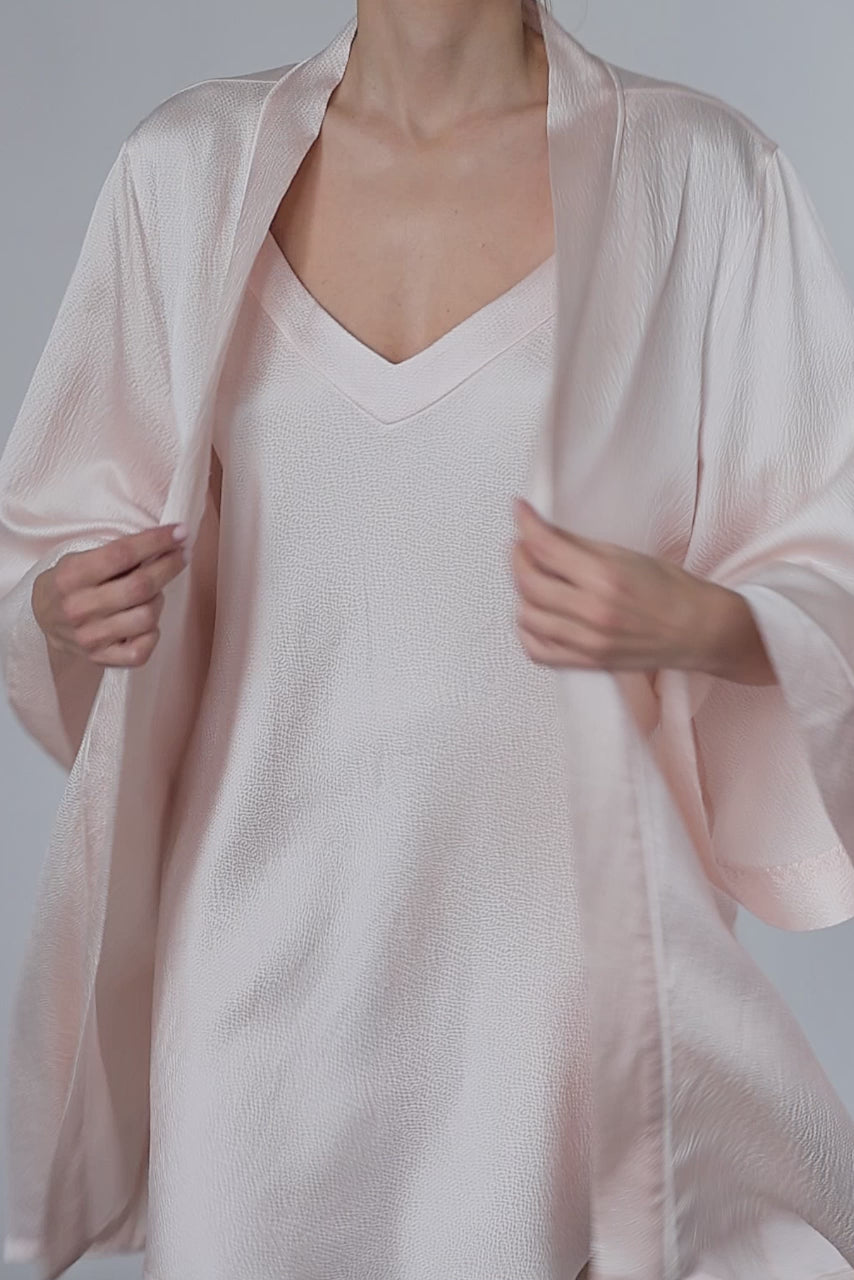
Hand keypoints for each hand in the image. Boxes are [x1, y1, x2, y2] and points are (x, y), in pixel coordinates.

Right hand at [31, 523, 190, 668]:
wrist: (41, 619)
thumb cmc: (69, 584)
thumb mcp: (79, 558)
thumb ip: (115, 554)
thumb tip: (162, 545)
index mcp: (71, 577)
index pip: (122, 554)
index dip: (157, 541)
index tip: (180, 532)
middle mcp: (78, 608)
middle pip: (140, 586)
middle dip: (169, 566)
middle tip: (182, 555)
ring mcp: (89, 637)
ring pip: (146, 617)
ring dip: (158, 600)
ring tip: (153, 592)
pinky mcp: (100, 659)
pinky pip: (141, 652)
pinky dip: (152, 634)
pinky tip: (146, 623)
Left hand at [510, 497, 768, 679]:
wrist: (699, 630)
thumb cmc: (671, 590)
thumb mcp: (625, 555)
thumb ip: (578, 545)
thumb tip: (541, 531)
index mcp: (606, 578)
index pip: (545, 548)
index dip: (526, 524)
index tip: (520, 511)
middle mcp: (593, 612)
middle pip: (529, 583)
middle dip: (518, 557)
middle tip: (523, 545)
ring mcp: (588, 642)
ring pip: (527, 617)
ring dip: (522, 593)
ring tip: (532, 578)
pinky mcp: (587, 662)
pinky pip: (537, 651)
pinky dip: (529, 630)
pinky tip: (537, 613)